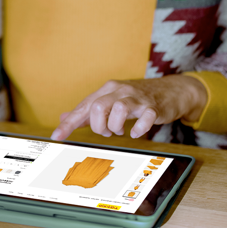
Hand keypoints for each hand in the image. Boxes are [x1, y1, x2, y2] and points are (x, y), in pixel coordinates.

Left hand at [50, 75, 207, 141]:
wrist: (169, 90)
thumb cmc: (136, 98)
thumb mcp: (110, 101)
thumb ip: (88, 111)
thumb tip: (64, 118)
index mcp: (107, 90)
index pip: (83, 107)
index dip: (69, 124)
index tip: (57, 137)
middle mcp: (120, 91)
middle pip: (98, 107)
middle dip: (99, 126)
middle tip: (107, 132)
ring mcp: (137, 98)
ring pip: (118, 110)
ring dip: (115, 127)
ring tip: (120, 130)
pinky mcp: (153, 107)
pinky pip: (144, 118)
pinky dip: (138, 129)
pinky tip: (136, 132)